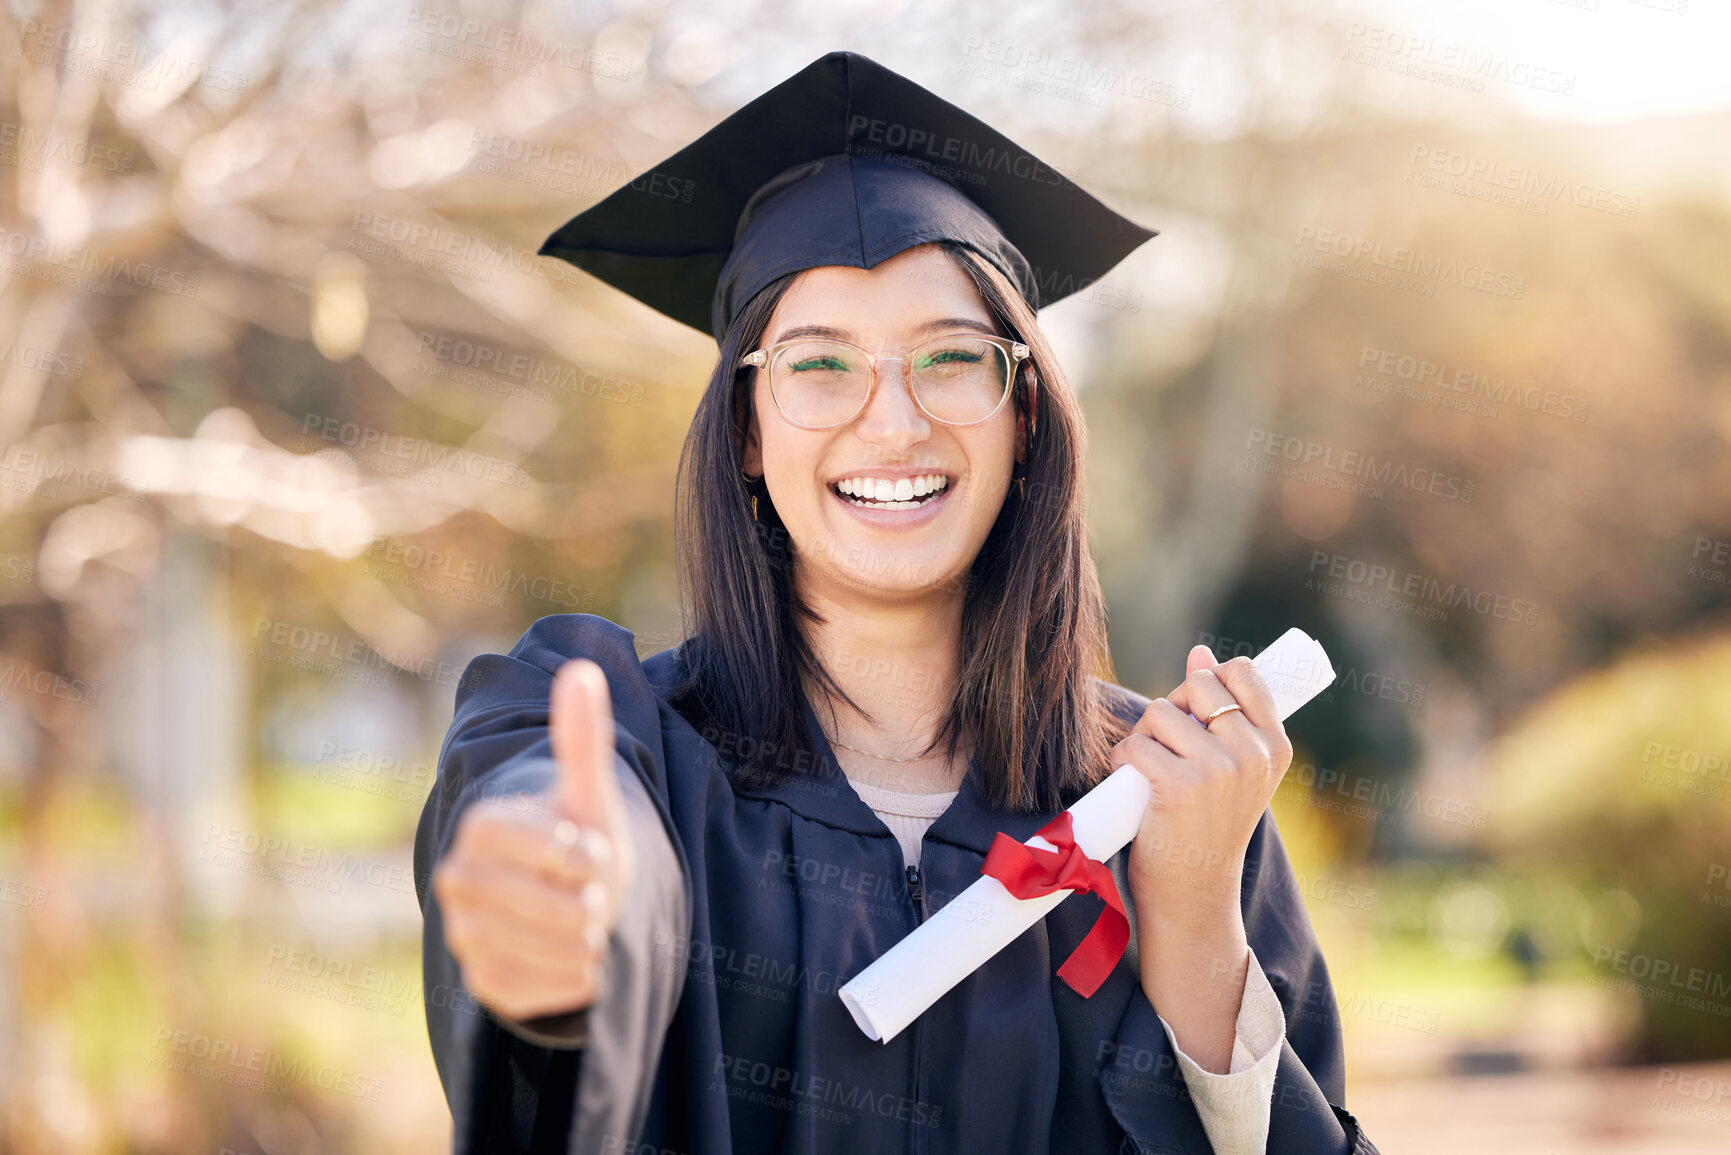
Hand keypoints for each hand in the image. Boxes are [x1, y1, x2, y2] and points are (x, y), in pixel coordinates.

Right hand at [432, 659, 635, 1021]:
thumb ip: (582, 738)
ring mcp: (461, 934)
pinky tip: (574, 957)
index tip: (591, 853)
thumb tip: (582, 671)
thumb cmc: (580, 841)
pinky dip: (573, 978)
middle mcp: (457, 879)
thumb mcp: (588, 794)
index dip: (584, 856)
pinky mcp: (478, 982)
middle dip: (590, 903)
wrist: (572, 901)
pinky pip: (541, 990)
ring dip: (585, 941)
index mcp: (480, 827)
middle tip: (592, 896)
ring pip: (548, 949)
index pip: (548, 850)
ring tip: (585, 924)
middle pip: (551, 906)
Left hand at [1112, 646, 1293, 927]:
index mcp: (1276, 746)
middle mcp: (1253, 754)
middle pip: (1196, 685)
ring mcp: (1219, 770)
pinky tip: (1135, 786)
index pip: (1243, 674)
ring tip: (1153, 772)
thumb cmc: (1209, 823)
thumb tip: (1200, 651)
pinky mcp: (1180, 786)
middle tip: (1169, 748)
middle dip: (1172, 709)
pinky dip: (1123, 762)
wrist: (1195, 891)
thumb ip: (1223, 710)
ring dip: (1144, 738)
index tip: (1197, 712)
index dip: (1209, 680)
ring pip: (1160, 713)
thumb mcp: (1234, 767)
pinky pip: (1134, 746)